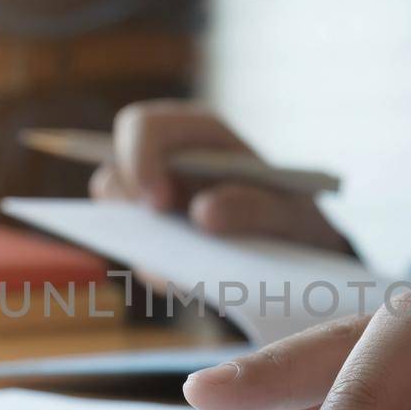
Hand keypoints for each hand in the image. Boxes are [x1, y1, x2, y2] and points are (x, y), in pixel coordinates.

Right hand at [90, 100, 350, 252]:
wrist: (295, 256)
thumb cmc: (291, 219)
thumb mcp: (288, 214)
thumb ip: (255, 209)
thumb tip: (202, 213)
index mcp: (197, 135)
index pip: (143, 128)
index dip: (139, 160)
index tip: (158, 203)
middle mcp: (166, 163)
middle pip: (114, 170)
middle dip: (127, 206)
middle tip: (158, 240)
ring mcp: (154, 202)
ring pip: (117, 216)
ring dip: (141, 244)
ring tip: (186, 268)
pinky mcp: (154, 239)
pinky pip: (138, 256)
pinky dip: (159, 273)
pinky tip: (193, 281)